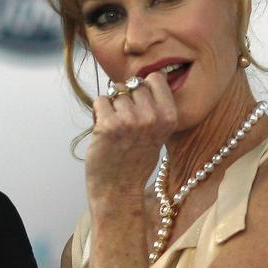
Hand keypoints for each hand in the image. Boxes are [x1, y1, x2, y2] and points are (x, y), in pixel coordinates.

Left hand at [86, 71, 177, 203]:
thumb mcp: (157, 132)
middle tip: (125, 124)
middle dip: (125, 99)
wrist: (118, 189)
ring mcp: (130, 120)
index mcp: (170, 117)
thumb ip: (153, 108)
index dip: (142, 88)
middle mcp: (153, 117)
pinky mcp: (109, 124)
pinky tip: (103, 132)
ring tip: (115, 130)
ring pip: (115, 93)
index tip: (139, 104)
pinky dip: (98, 114)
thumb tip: (139, 81)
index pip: (155, 78)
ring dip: (110, 108)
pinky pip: (100, 101)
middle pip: (133, 85)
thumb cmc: (135, 160)